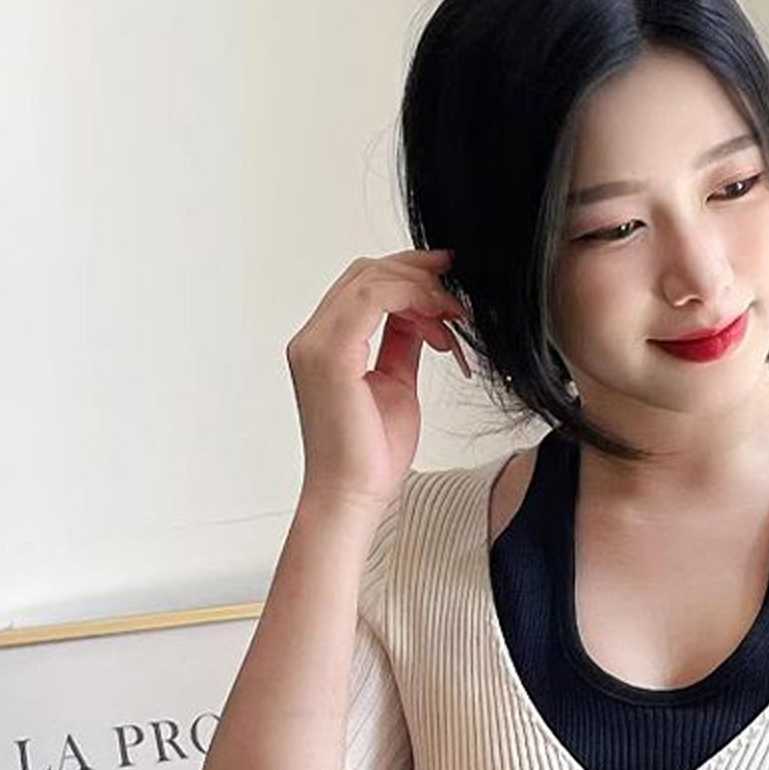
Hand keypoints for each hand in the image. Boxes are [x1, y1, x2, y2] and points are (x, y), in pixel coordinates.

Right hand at [285, 248, 465, 511]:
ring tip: (453, 317)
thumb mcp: (398, 383)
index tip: (447, 279)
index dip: (407, 274)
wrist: (354, 495)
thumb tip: (424, 315)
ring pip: (370, 279)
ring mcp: (315, 344)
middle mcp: (312, 338)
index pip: (362, 285)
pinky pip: (373, 300)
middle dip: (417, 273)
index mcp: (325, 344)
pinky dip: (412, 301)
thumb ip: (404, 343)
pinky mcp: (329, 355)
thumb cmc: (372, 453)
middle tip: (456, 290)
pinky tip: (439, 326)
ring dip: (421, 290)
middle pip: (365, 273)